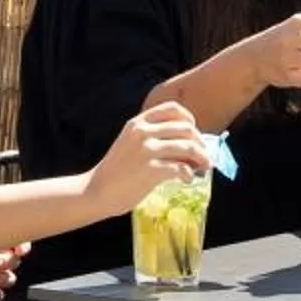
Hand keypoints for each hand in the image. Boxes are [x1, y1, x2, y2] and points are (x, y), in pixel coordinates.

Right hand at [92, 102, 210, 209]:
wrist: (96, 192)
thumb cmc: (116, 171)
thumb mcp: (129, 143)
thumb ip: (151, 137)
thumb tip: (187, 143)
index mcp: (138, 123)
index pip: (172, 109)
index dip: (189, 119)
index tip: (194, 132)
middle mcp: (143, 132)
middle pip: (186, 129)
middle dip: (200, 142)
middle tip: (204, 156)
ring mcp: (147, 150)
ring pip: (188, 147)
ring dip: (202, 158)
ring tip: (204, 167)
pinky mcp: (151, 170)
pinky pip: (182, 167)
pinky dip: (189, 174)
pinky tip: (187, 180)